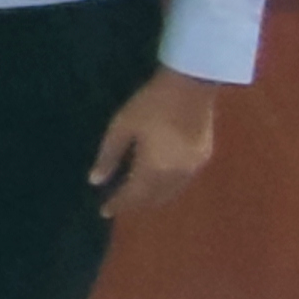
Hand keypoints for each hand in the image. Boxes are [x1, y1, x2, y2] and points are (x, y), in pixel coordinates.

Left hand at [92, 69, 218, 217]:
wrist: (191, 86)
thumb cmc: (151, 104)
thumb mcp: (122, 127)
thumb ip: (108, 156)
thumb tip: (95, 181)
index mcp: (154, 168)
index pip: (133, 196)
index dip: (118, 204)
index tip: (104, 211)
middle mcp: (176, 175)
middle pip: (153, 199)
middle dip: (135, 204)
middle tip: (118, 206)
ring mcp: (193, 168)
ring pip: (170, 193)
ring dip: (152, 198)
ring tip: (135, 197)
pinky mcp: (203, 158)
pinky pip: (182, 183)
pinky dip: (167, 188)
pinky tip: (158, 182)